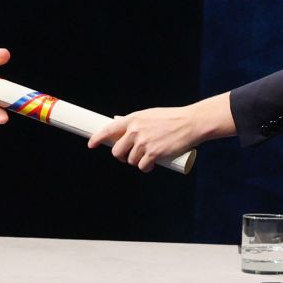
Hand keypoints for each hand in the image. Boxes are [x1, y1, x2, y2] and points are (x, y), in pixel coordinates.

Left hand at [87, 94, 232, 170]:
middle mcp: (136, 131)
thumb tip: (119, 122)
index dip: (97, 138)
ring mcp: (144, 143)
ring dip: (136, 162)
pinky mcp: (154, 154)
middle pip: (117, 150)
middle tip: (129, 156)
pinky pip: (142, 166)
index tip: (92, 144)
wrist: (190, 123)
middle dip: (121, 156)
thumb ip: (135, 121)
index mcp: (134, 119)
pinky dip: (145, 167)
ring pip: (130, 160)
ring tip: (146, 158)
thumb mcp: (150, 114)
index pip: (109, 129)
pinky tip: (150, 165)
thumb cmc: (172, 118)